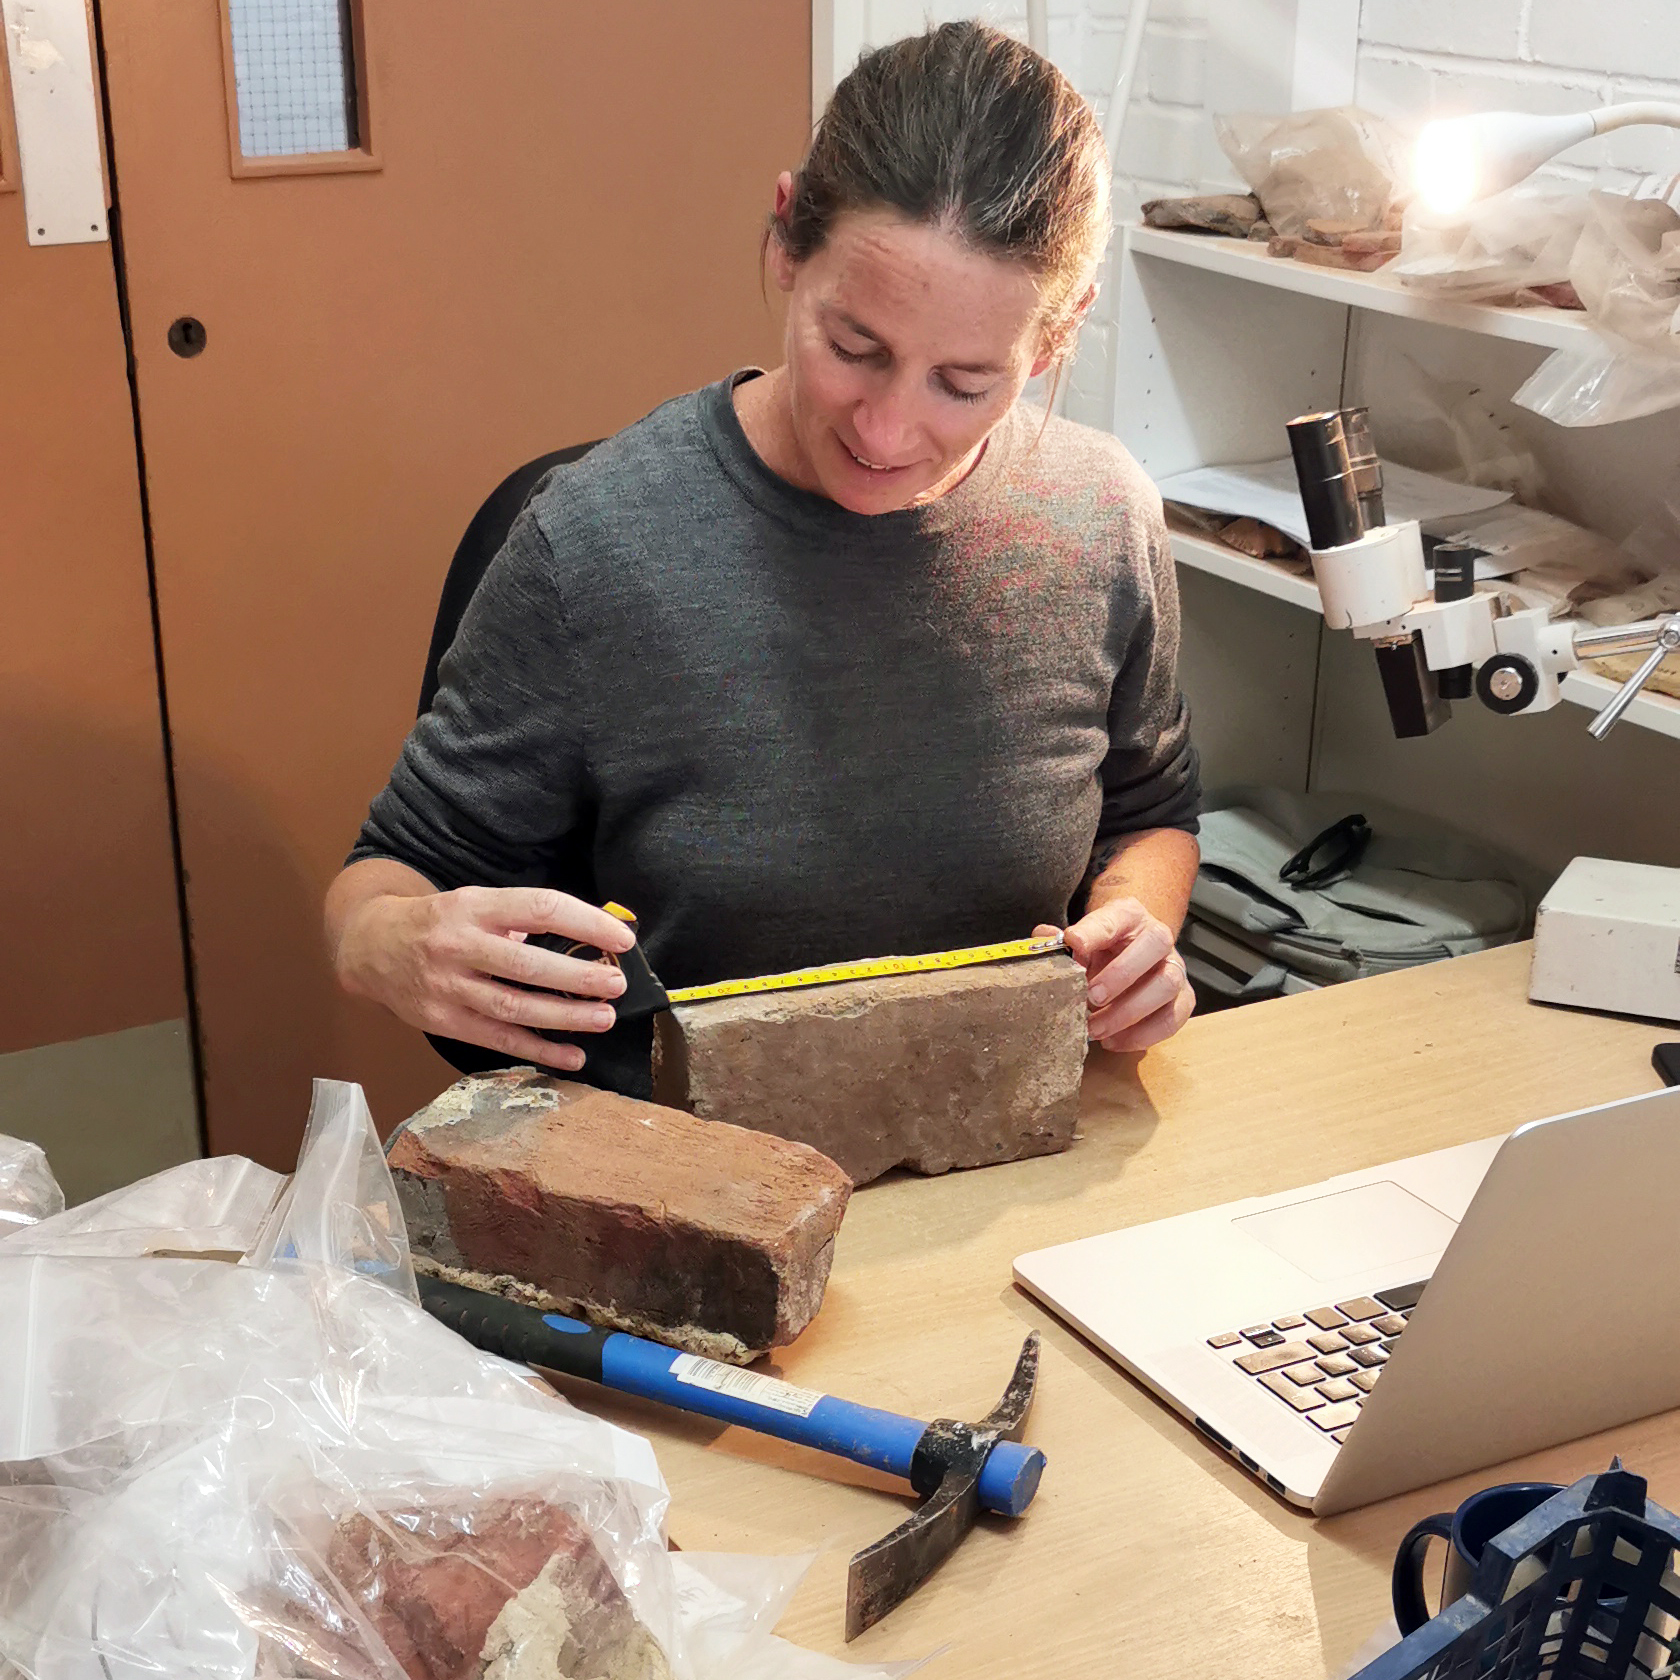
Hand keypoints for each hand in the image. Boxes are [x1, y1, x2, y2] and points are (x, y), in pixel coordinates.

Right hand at [336, 885, 637, 1072]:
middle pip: (526, 964)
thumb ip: (520, 919)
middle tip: (617, 983)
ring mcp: (448, 987)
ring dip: (564, 1016)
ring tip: (604, 1017)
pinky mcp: (443, 1022)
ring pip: (513, 1007)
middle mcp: (458, 945)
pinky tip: (573, 1056)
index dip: (585, 923)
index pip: (538, 908)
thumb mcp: (474, 902)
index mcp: (474, 907)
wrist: (370, 947)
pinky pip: (497, 1039)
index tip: (622, 938)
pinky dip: (538, 1050)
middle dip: (578, 976)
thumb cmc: (439, 922)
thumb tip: (588, 937)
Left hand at [1036, 897, 1192, 1052]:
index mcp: (1129, 916)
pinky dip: (1142, 1035)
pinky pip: (1172, 1018)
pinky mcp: (1182, 999)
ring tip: (1095, 1028)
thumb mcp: (1080, 940)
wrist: (1128, 955)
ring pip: (1167, 984)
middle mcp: (1158, 938)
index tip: (1072, 943)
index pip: (1115, 917)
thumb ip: (1061, 941)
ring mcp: (1175, 968)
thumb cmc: (1102, 949)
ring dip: (1129, 1011)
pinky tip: (1112, 1040)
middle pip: (1155, 945)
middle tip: (1091, 996)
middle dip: (1121, 974)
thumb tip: (1041, 938)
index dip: (1093, 931)